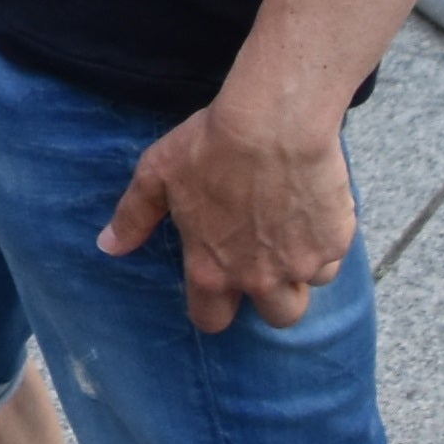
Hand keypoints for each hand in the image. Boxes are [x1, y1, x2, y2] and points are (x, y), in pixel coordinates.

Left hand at [97, 96, 357, 332]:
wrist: (273, 122)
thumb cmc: (210, 145)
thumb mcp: (157, 174)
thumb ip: (133, 217)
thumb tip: (108, 246)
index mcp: (212, 271)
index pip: (212, 320)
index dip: (215, 306)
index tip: (221, 286)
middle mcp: (258, 279)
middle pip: (277, 318)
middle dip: (273, 297)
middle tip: (266, 260)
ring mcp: (301, 264)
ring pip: (307, 287)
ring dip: (301, 269)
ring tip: (290, 231)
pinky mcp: (334, 242)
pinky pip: (332, 257)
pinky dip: (326, 241)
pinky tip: (312, 209)